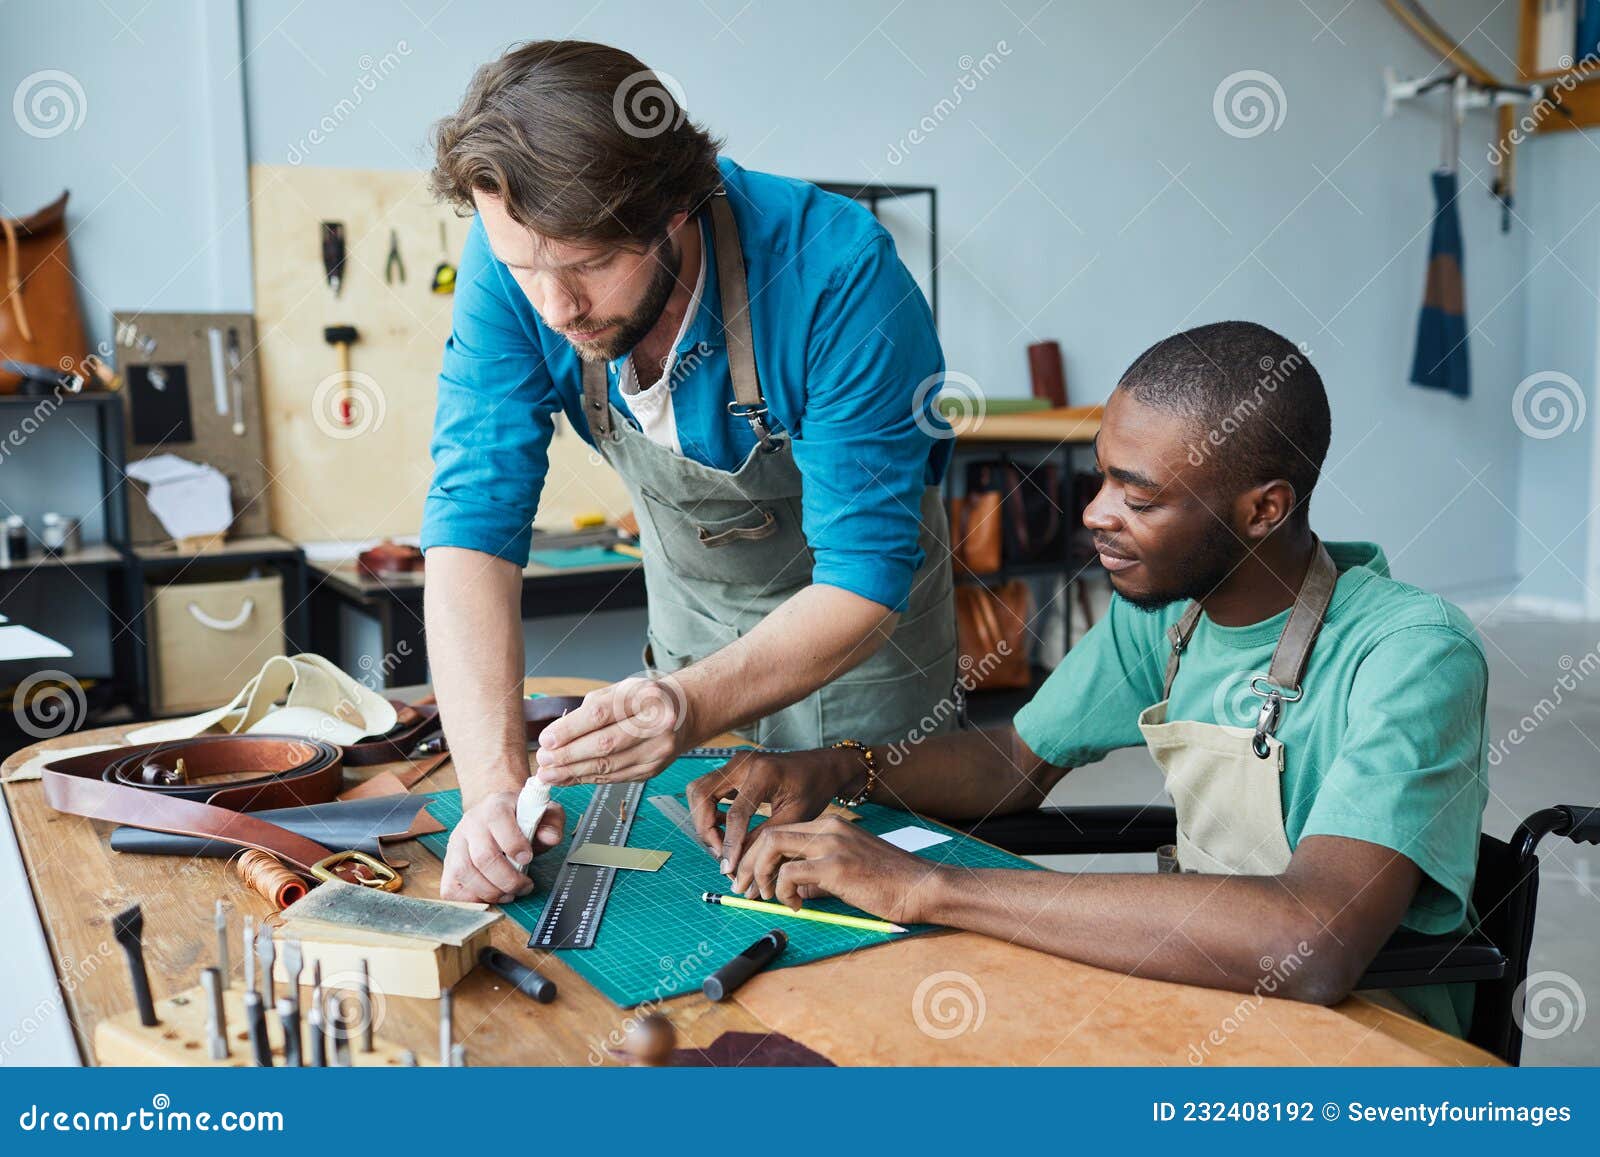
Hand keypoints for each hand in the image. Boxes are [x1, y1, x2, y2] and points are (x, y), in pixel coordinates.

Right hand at [439, 789, 564, 902]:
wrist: (495, 816)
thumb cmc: (521, 819)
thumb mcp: (543, 813)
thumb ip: (551, 823)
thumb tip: (550, 838)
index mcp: (494, 807)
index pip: (498, 822)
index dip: (514, 845)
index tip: (528, 859)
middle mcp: (471, 824)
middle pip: (483, 857)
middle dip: (508, 879)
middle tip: (524, 886)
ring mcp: (456, 845)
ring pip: (465, 874)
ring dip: (491, 892)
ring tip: (510, 894)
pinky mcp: (449, 864)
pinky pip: (451, 888)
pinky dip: (471, 899)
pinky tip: (490, 896)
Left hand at [534, 675, 691, 785]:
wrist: (680, 713)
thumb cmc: (642, 699)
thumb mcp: (619, 690)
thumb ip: (588, 710)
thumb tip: (554, 739)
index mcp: (647, 695)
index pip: (601, 714)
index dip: (570, 729)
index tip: (546, 740)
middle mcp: (658, 723)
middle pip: (605, 744)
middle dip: (569, 755)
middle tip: (544, 760)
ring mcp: (659, 749)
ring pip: (609, 766)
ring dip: (574, 772)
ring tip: (549, 774)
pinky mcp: (654, 769)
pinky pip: (615, 777)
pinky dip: (589, 779)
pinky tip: (570, 778)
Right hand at [685, 748, 859, 874]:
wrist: (821, 767)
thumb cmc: (813, 789)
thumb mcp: (795, 817)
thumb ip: (765, 838)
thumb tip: (742, 867)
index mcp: (763, 773)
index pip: (735, 814)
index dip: (729, 845)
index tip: (729, 868)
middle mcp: (742, 763)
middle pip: (701, 795)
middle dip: (704, 829)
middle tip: (720, 854)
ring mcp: (734, 764)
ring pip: (698, 792)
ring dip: (703, 821)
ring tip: (722, 844)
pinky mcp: (732, 770)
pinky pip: (707, 790)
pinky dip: (709, 812)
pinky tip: (726, 830)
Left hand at [731, 815, 944, 926]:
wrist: (920, 887)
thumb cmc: (888, 882)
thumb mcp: (846, 872)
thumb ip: (816, 876)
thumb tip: (790, 889)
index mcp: (830, 824)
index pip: (778, 829)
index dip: (755, 852)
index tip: (746, 874)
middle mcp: (828, 827)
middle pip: (769, 834)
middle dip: (746, 861)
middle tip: (739, 887)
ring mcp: (831, 844)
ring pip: (773, 846)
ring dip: (759, 874)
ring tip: (765, 896)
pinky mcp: (835, 866)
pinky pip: (789, 874)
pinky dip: (783, 891)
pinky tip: (795, 905)